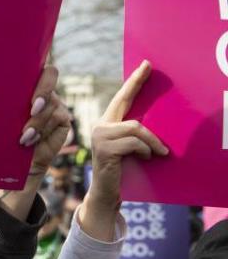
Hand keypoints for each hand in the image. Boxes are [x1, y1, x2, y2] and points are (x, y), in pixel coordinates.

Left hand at [0, 65, 71, 220]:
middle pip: (50, 75)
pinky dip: (43, 129)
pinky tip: (30, 140)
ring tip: (23, 137)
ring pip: (51, 102)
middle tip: (31, 109)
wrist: (12, 165)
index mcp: (22, 85)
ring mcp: (53, 104)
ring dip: (36, 120)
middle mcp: (40, 91)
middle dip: (41, 91)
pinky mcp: (63, 119)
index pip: (32, 64)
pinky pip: (58, 117)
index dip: (31, 69)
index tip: (21, 85)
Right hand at [80, 61, 167, 240]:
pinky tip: (146, 158)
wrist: (107, 193)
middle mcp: (100, 126)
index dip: (133, 81)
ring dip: (151, 141)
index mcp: (107, 124)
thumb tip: (156, 122)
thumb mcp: (130, 147)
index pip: (121, 98)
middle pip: (125, 103)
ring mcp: (99, 136)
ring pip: (135, 127)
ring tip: (158, 152)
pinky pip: (134, 142)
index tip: (145, 65)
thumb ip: (135, 133)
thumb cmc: (122, 170)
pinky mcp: (104, 148)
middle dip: (136, 83)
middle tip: (149, 68)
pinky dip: (145, 150)